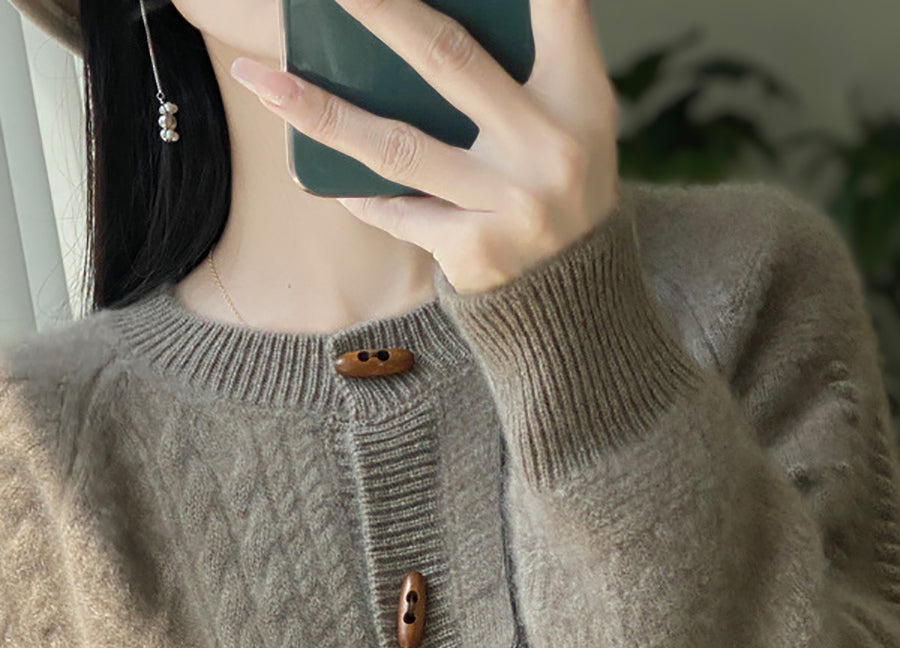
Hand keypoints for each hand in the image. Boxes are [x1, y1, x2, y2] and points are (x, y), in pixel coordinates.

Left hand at [230, 0, 619, 294]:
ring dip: (321, 112)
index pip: (559, 8)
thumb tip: (443, 17)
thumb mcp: (572, 120)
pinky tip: (320, 175)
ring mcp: (509, 204)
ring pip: (397, 147)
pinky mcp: (475, 252)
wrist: (575, 300)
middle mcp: (548, 147)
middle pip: (449, 59)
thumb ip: (534, 61)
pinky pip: (399, 213)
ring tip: (262, 80)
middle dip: (381, 11)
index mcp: (577, 97)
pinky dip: (362, 195)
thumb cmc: (562, 188)